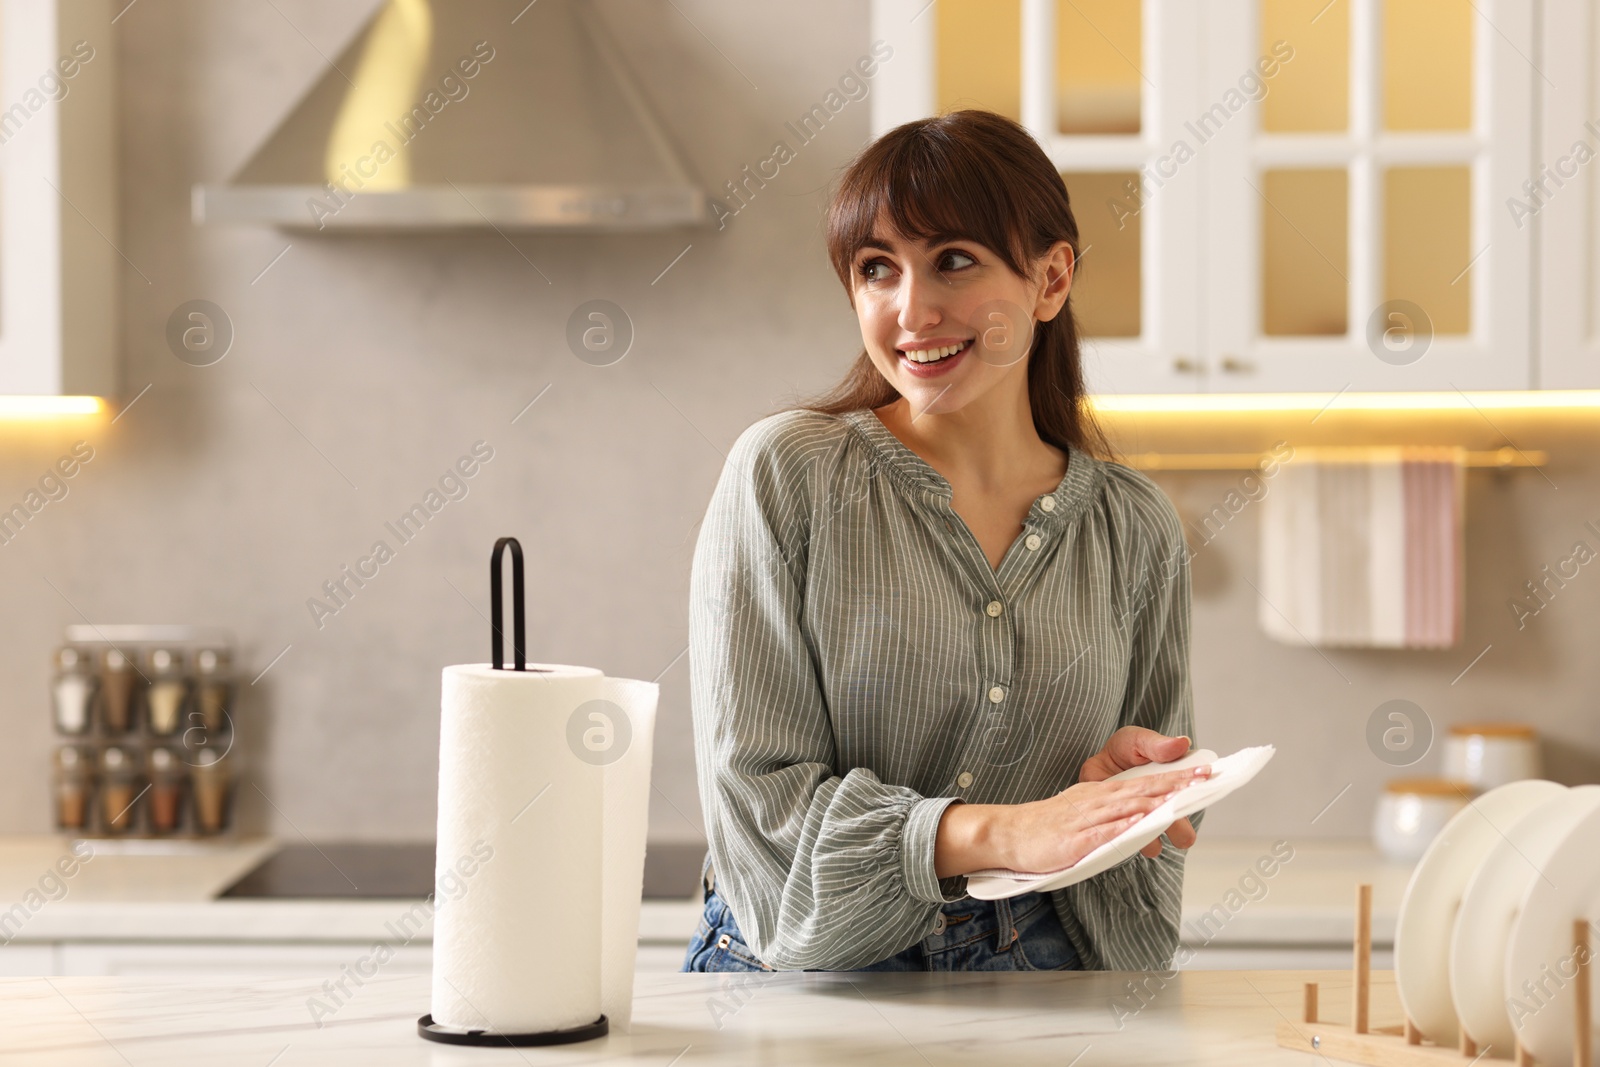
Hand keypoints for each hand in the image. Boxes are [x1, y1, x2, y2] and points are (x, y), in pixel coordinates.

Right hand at [993, 765, 1210, 874]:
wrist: (1007, 833)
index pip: (1144, 782)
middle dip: (1174, 784)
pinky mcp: (1075, 839)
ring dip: (1155, 800)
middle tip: (1205, 778)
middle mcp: (1096, 800)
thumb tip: (1145, 810)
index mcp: (1100, 792)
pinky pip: (1103, 831)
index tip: (1204, 771)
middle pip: (1141, 789)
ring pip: (1126, 806)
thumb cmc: (1047, 825)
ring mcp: (1085, 818)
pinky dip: (1124, 825)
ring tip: (1182, 796)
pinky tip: (1142, 823)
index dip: (1174, 776)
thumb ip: (1114, 808)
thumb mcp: (1083, 807)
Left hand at [1079, 726, 1203, 858]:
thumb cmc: (1125, 751)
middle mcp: (1161, 810)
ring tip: (1140, 824)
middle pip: (1181, 833)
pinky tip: (1117, 828)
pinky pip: (1124, 844)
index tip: (1193, 794)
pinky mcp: (1119, 828)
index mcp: (1173, 789)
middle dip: (1177, 828)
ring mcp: (1141, 822)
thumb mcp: (1137, 740)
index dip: (1195, 799)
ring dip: (1149, 837)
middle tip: (1168, 817)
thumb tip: (1182, 743)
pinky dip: (1123, 838)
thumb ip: (1157, 745)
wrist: (1097, 761)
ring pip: (1153, 844)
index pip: (1192, 801)